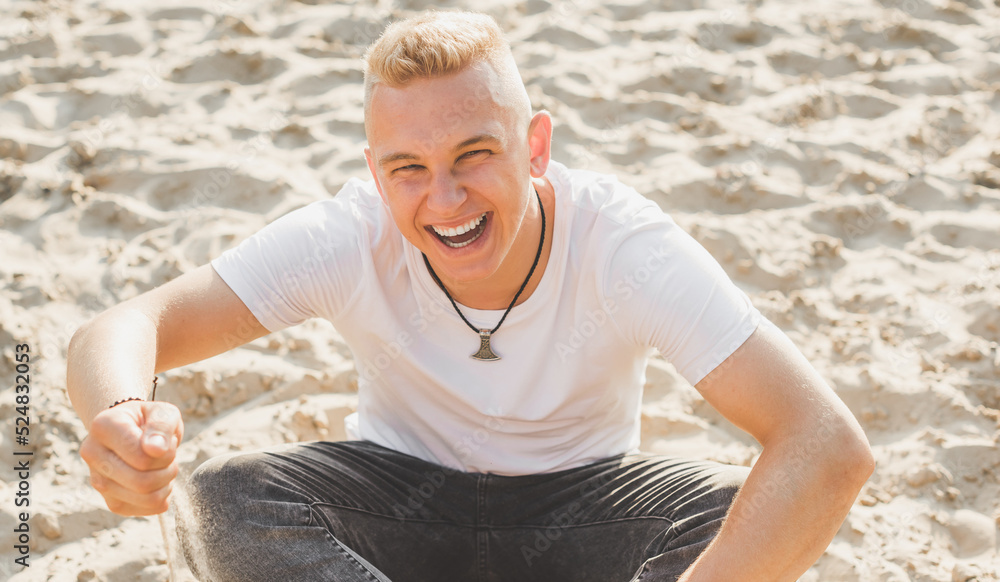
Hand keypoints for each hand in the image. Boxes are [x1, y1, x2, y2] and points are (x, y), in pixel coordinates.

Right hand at [80, 401, 183, 515]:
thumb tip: (156, 449)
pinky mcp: (111, 502)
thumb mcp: (162, 412)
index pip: (141, 457)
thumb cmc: (148, 420)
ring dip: (167, 483)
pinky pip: (147, 510)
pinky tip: (158, 480)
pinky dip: (163, 496)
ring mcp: (98, 482)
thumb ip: (161, 425)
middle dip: (168, 470)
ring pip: (146, 499)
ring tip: (164, 467)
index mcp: (102, 427)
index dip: (166, 453)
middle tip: (170, 456)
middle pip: (142, 482)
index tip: (167, 441)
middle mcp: (92, 455)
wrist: (131, 430)